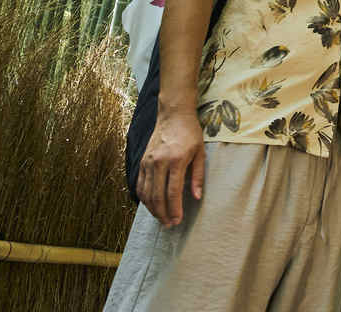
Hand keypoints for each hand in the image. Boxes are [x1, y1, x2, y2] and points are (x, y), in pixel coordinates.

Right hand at [137, 109, 205, 226]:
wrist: (173, 114)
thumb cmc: (190, 133)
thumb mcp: (200, 153)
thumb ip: (198, 176)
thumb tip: (197, 197)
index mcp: (175, 160)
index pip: (173, 192)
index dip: (174, 209)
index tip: (177, 220)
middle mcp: (158, 162)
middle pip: (157, 195)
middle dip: (162, 213)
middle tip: (169, 224)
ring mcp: (148, 161)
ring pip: (146, 192)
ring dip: (152, 209)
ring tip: (161, 218)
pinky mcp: (142, 161)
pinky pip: (140, 184)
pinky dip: (144, 198)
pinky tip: (151, 205)